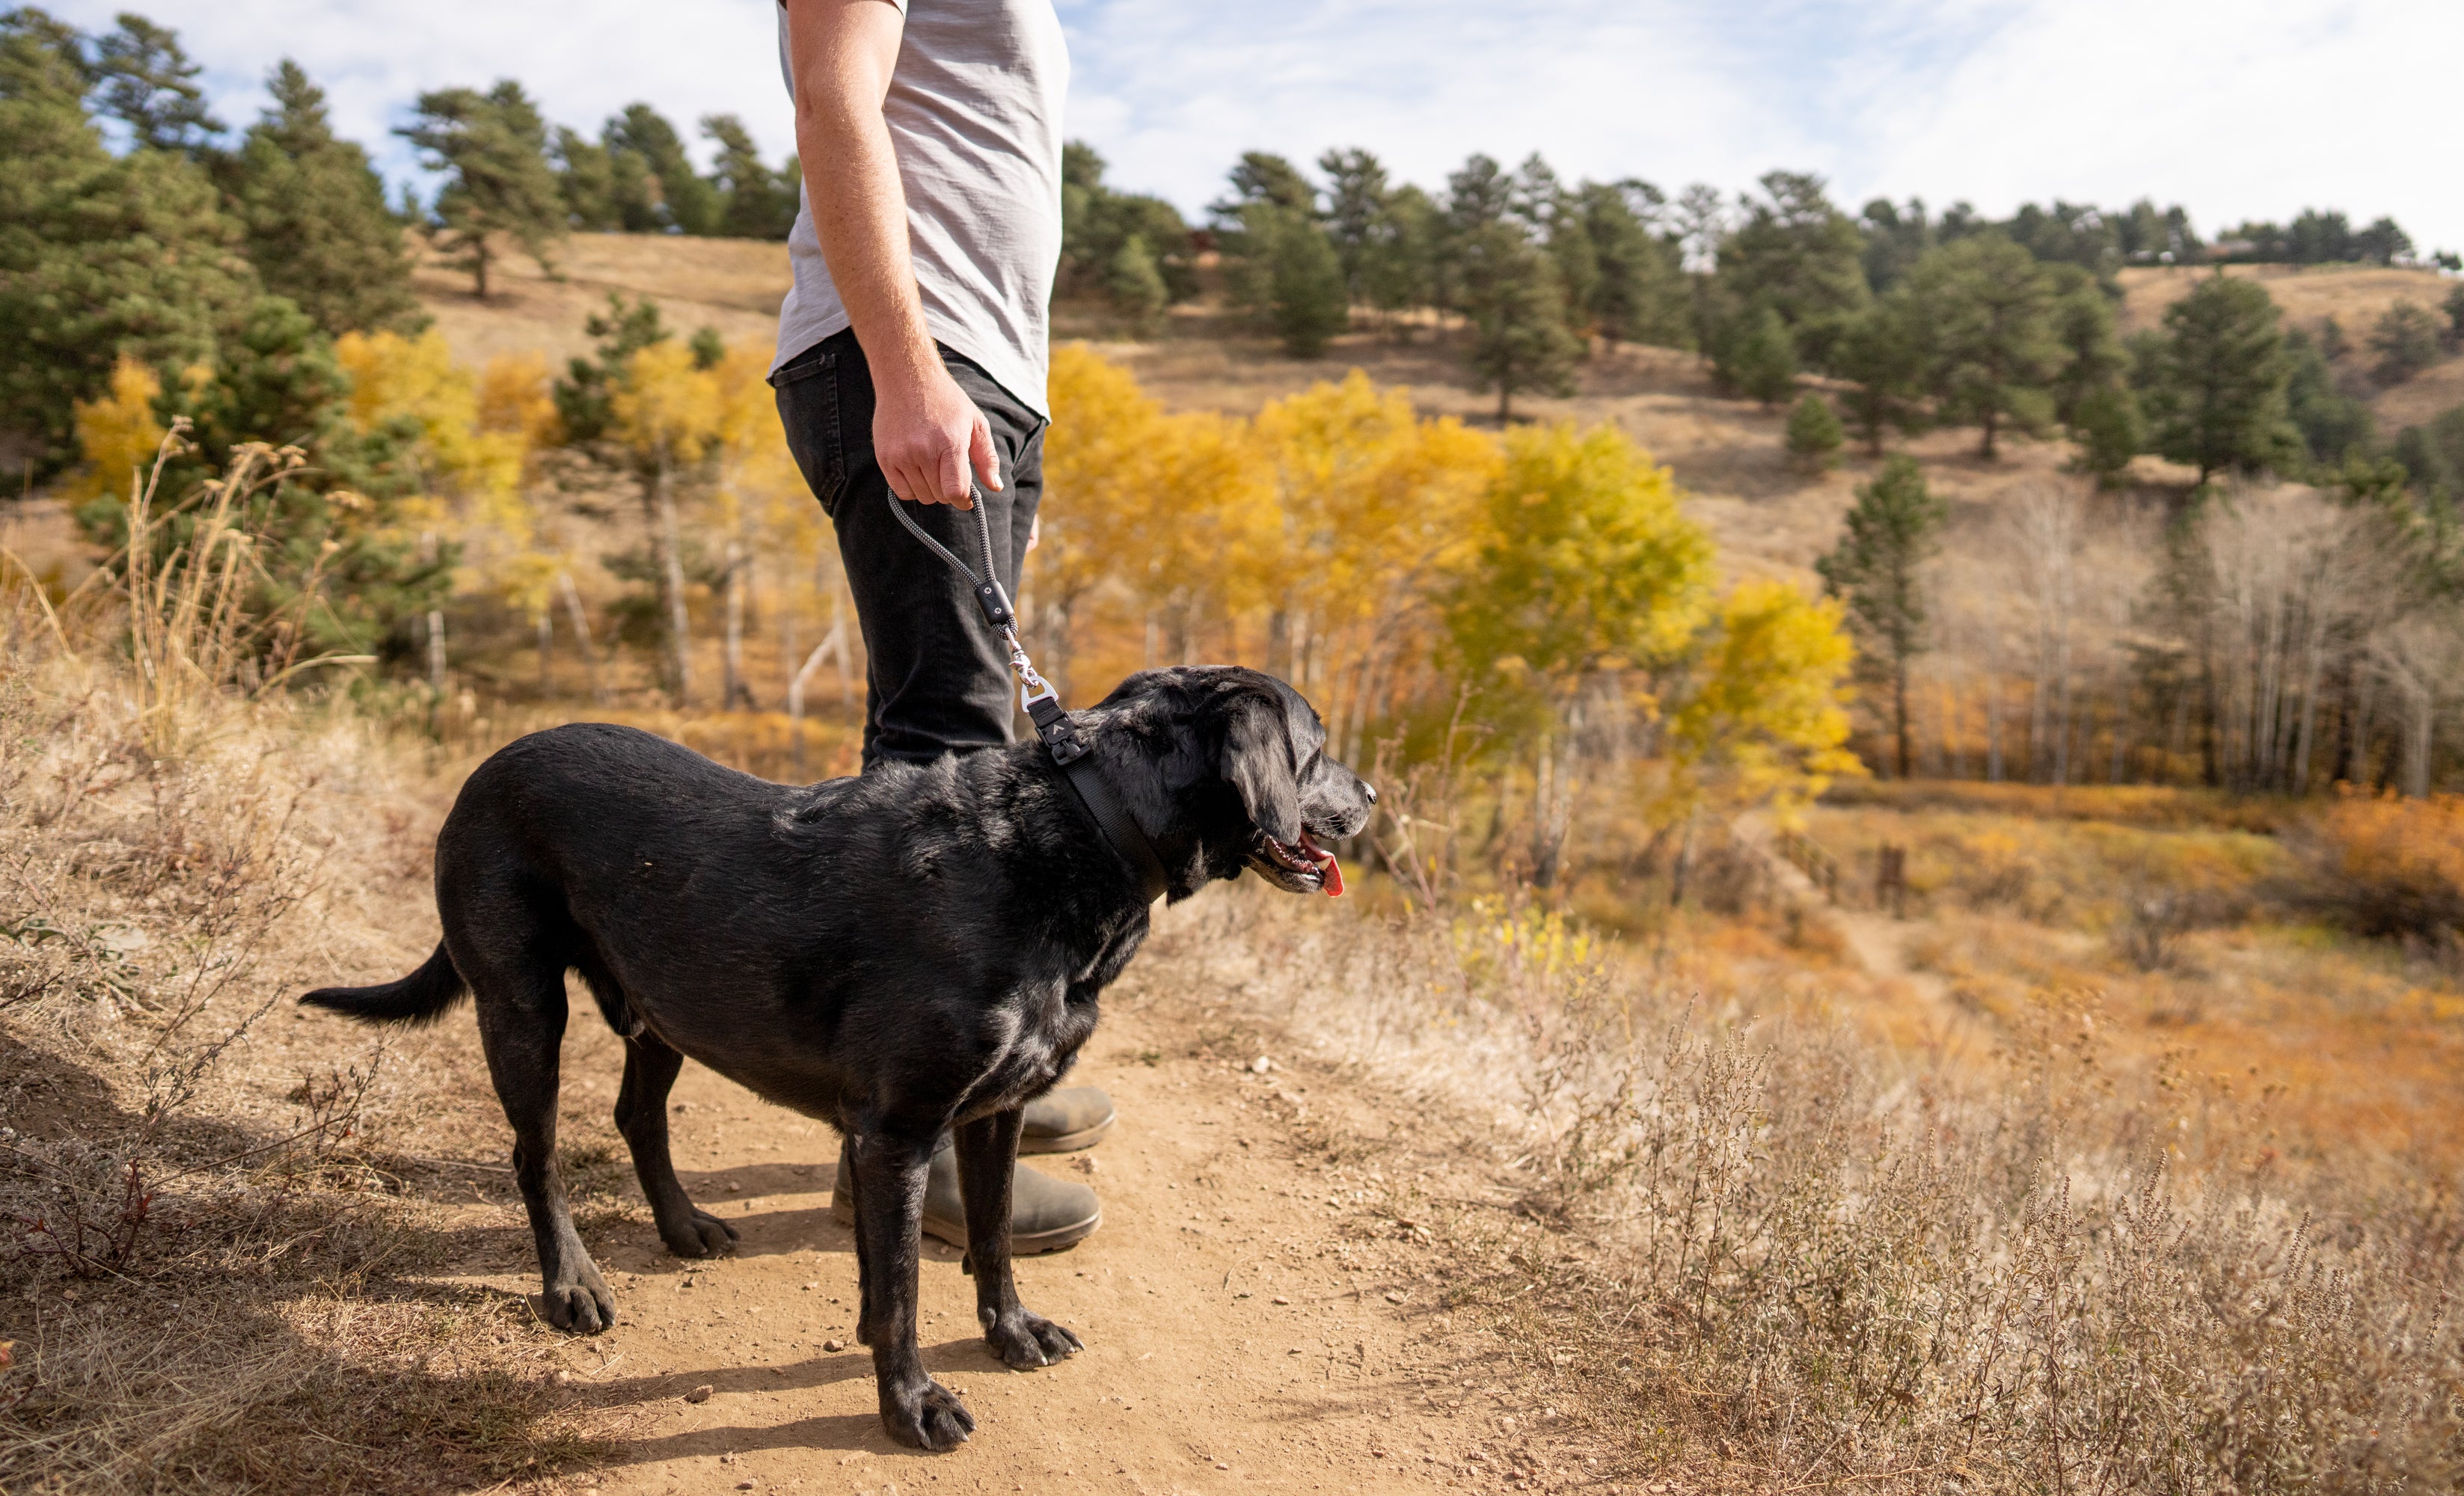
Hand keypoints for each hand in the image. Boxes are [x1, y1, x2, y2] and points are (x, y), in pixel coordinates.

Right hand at [874, 360, 1001, 509]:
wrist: (907, 377)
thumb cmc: (946, 401)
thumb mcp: (975, 423)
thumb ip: (987, 458)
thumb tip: (995, 488)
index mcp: (949, 443)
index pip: (955, 491)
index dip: (964, 500)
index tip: (967, 496)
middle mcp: (923, 451)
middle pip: (940, 496)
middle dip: (949, 491)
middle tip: (949, 471)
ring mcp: (901, 455)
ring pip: (922, 496)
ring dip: (931, 490)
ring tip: (933, 467)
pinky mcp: (884, 458)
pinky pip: (901, 492)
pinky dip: (912, 488)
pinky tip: (917, 471)